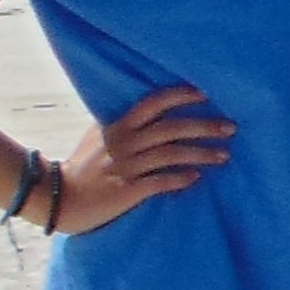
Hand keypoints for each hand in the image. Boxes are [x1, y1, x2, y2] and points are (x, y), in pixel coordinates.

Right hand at [49, 86, 231, 233]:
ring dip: (201, 153)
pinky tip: (196, 177)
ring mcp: (125, 166)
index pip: (153, 103)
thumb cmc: (83, 166)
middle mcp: (124, 142)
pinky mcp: (126, 190)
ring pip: (171, 154)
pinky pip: (160, 181)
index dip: (180, 95)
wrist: (57, 198)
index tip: (207, 92)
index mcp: (119, 126)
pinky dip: (180, 178)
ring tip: (225, 155)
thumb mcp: (99, 136)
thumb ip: (124, 124)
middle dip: (204, 126)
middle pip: (171, 128)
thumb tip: (151, 110)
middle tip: (231, 127)